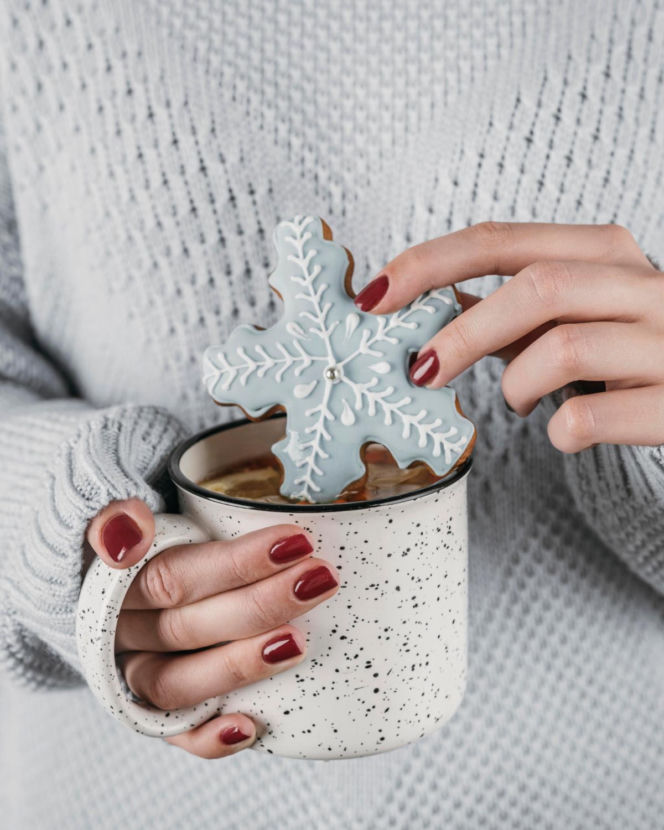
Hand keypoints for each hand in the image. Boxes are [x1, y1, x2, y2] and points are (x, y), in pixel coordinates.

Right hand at [86, 498, 338, 758]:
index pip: (174, 576)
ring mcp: (137, 674)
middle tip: (321, 580)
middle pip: (188, 627)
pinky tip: (251, 728)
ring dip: (239, 667)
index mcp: (112, 582)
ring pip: (178, 684)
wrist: (115, 583)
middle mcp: (122, 634)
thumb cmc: (146, 542)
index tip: (297, 541)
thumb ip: (115, 514)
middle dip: (260, 605)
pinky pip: (175, 734)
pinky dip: (208, 738)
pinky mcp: (153, 711)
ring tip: (298, 644)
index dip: (236, 563)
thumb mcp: (124, 514)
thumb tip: (128, 533)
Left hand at [354, 222, 663, 451]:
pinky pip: (590, 416)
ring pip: (564, 348)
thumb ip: (509, 305)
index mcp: (604, 253)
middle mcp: (643, 286)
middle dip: (462, 333)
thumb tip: (421, 300)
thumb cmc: (631, 350)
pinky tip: (563, 433)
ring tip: (520, 403)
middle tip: (423, 372)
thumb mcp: (574, 312)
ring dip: (518, 384)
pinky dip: (558, 430)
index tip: (374, 297)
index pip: (502, 242)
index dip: (428, 265)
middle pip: (536, 286)